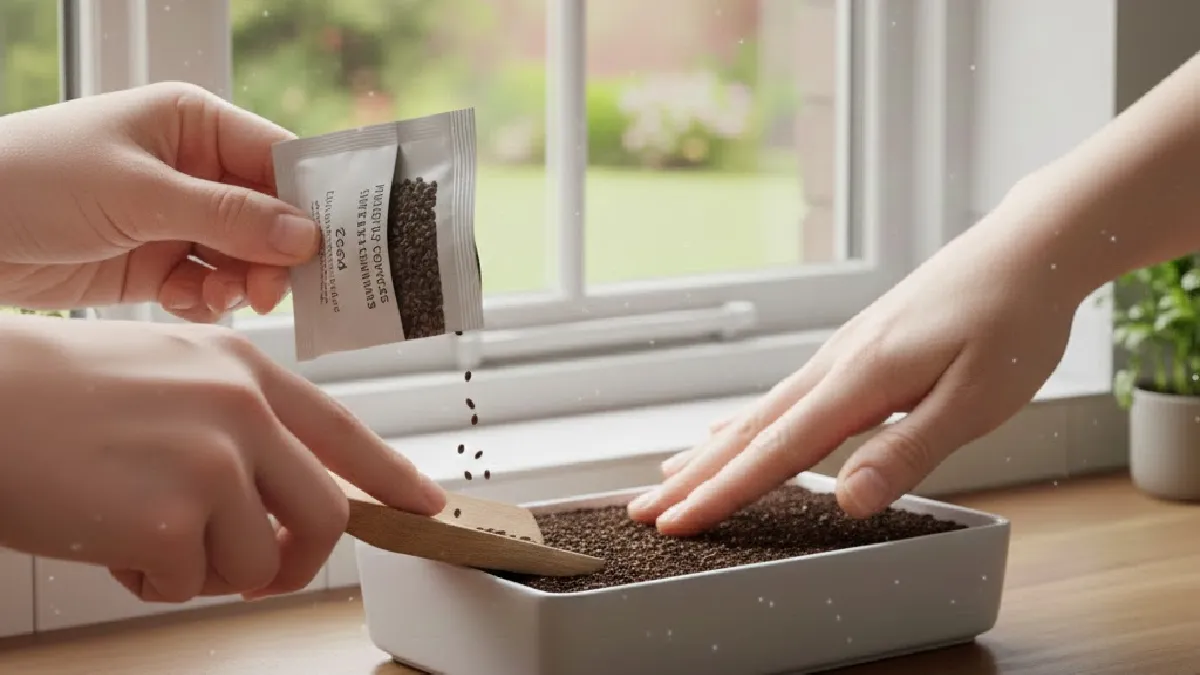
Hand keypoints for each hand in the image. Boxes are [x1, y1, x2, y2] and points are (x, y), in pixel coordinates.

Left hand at [0, 81, 316, 320]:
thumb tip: (304, 236)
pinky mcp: (156, 261)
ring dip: (243, 282)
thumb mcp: (139, 192)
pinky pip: (209, 284)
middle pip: (271, 214)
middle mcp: (193, 168)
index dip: (312, 200)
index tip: (336, 244)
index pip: (278, 158)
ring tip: (225, 298)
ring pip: (245, 255)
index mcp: (194, 124)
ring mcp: (176, 217)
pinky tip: (186, 301)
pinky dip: (208, 300)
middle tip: (273, 289)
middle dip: (277, 253)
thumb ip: (228, 216)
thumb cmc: (33, 180)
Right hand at [0, 316, 445, 602]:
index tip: (425, 505)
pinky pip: (190, 584)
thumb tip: (281, 487)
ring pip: (255, 560)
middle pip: (323, 515)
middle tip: (256, 569)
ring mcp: (213, 463)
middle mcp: (243, 410)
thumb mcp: (171, 372)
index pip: (344, 431)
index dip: (391, 476)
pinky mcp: (172, 518)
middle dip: (294, 558)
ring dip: (203, 568)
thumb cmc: (58, 391)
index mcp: (246, 370)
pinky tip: (110, 540)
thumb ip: (239, 419)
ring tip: (144, 534)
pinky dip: (152, 580)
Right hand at [627, 183, 1086, 534]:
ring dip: (709, 452)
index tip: (675, 524)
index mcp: (859, 382)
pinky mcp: (853, 350)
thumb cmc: (1011, 322)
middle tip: (642, 511)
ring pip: (758, 413)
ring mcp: (839, 355)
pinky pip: (781, 397)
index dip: (723, 494)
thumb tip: (845, 500)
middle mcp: (835, 366)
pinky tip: (728, 428)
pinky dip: (742, 422)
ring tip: (666, 476)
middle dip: (694, 478)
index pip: (776, 452)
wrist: (1026, 248)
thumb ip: (907, 449)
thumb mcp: (977, 399)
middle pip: (748, 432)